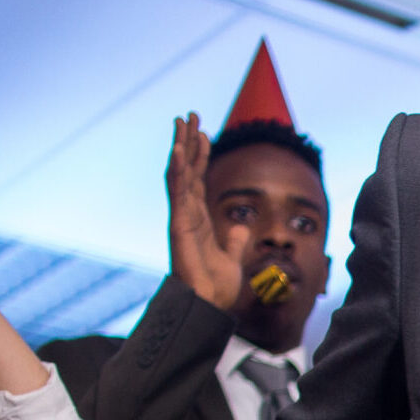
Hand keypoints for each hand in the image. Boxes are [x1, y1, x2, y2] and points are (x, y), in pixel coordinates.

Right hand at [167, 112, 243, 313]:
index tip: (204, 131)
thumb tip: (241, 227)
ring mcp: (181, 217)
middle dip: (188, 141)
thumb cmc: (216, 287)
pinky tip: (180, 149)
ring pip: (180, 174)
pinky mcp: (179, 224)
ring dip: (181, 146)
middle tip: (189, 114)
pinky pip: (178, 192)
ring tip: (182, 122)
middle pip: (187, 170)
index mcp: (199, 219)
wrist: (209, 305)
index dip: (201, 155)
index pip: (199, 179)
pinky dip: (179, 169)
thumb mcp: (233, 257)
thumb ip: (235, 240)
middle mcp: (188, 214)